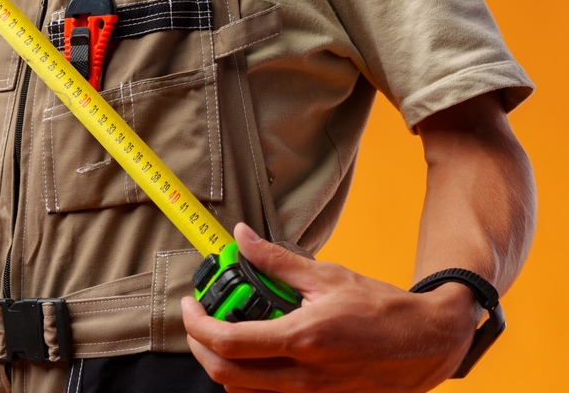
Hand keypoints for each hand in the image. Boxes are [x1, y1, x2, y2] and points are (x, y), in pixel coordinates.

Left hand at [182, 223, 477, 391]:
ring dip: (223, 365)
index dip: (197, 325)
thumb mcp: (326, 275)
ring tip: (224, 333)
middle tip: (197, 321)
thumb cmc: (381, 309)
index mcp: (303, 339)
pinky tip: (255, 350)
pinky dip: (250, 377)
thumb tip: (241, 238)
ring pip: (244, 392)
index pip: (228, 343)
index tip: (189, 306)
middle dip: (200, 348)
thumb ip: (276, 260)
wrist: (426, 343)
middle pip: (226, 376)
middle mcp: (303, 375)